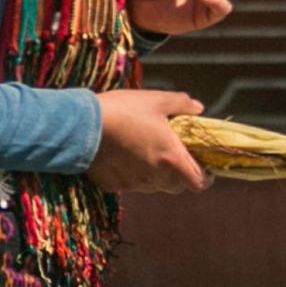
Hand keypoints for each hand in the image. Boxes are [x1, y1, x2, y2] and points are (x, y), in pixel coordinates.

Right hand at [88, 88, 209, 192]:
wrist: (81, 125)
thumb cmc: (123, 109)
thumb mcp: (155, 99)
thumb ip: (181, 103)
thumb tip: (198, 108)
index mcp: (171, 158)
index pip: (198, 183)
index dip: (204, 176)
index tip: (201, 166)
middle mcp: (155, 176)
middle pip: (177, 187)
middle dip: (180, 174)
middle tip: (173, 154)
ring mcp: (133, 183)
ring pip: (154, 186)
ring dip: (156, 175)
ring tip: (146, 152)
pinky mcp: (113, 185)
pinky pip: (130, 184)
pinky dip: (132, 174)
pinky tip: (123, 156)